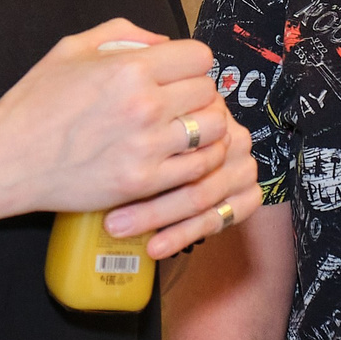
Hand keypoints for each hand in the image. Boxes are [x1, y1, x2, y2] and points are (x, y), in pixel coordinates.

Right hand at [0, 21, 225, 226]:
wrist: (7, 159)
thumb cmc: (35, 103)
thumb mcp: (70, 49)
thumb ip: (121, 33)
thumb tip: (162, 41)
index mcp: (130, 68)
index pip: (199, 56)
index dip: (191, 63)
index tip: (179, 73)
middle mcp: (144, 105)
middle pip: (209, 92)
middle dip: (198, 95)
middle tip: (181, 104)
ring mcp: (147, 146)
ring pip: (213, 131)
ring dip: (205, 128)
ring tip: (186, 131)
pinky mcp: (143, 182)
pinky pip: (197, 169)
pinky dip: (197, 162)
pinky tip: (180, 157)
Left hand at [109, 96, 261, 259]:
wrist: (206, 159)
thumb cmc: (157, 134)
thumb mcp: (150, 101)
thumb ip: (131, 93)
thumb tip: (92, 91)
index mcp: (210, 106)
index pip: (181, 126)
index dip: (142, 145)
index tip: (101, 165)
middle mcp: (232, 136)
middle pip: (190, 166)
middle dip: (147, 196)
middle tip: (109, 215)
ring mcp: (242, 168)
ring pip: (201, 196)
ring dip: (157, 217)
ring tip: (119, 229)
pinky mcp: (248, 197)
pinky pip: (218, 219)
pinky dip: (183, 234)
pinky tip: (155, 247)